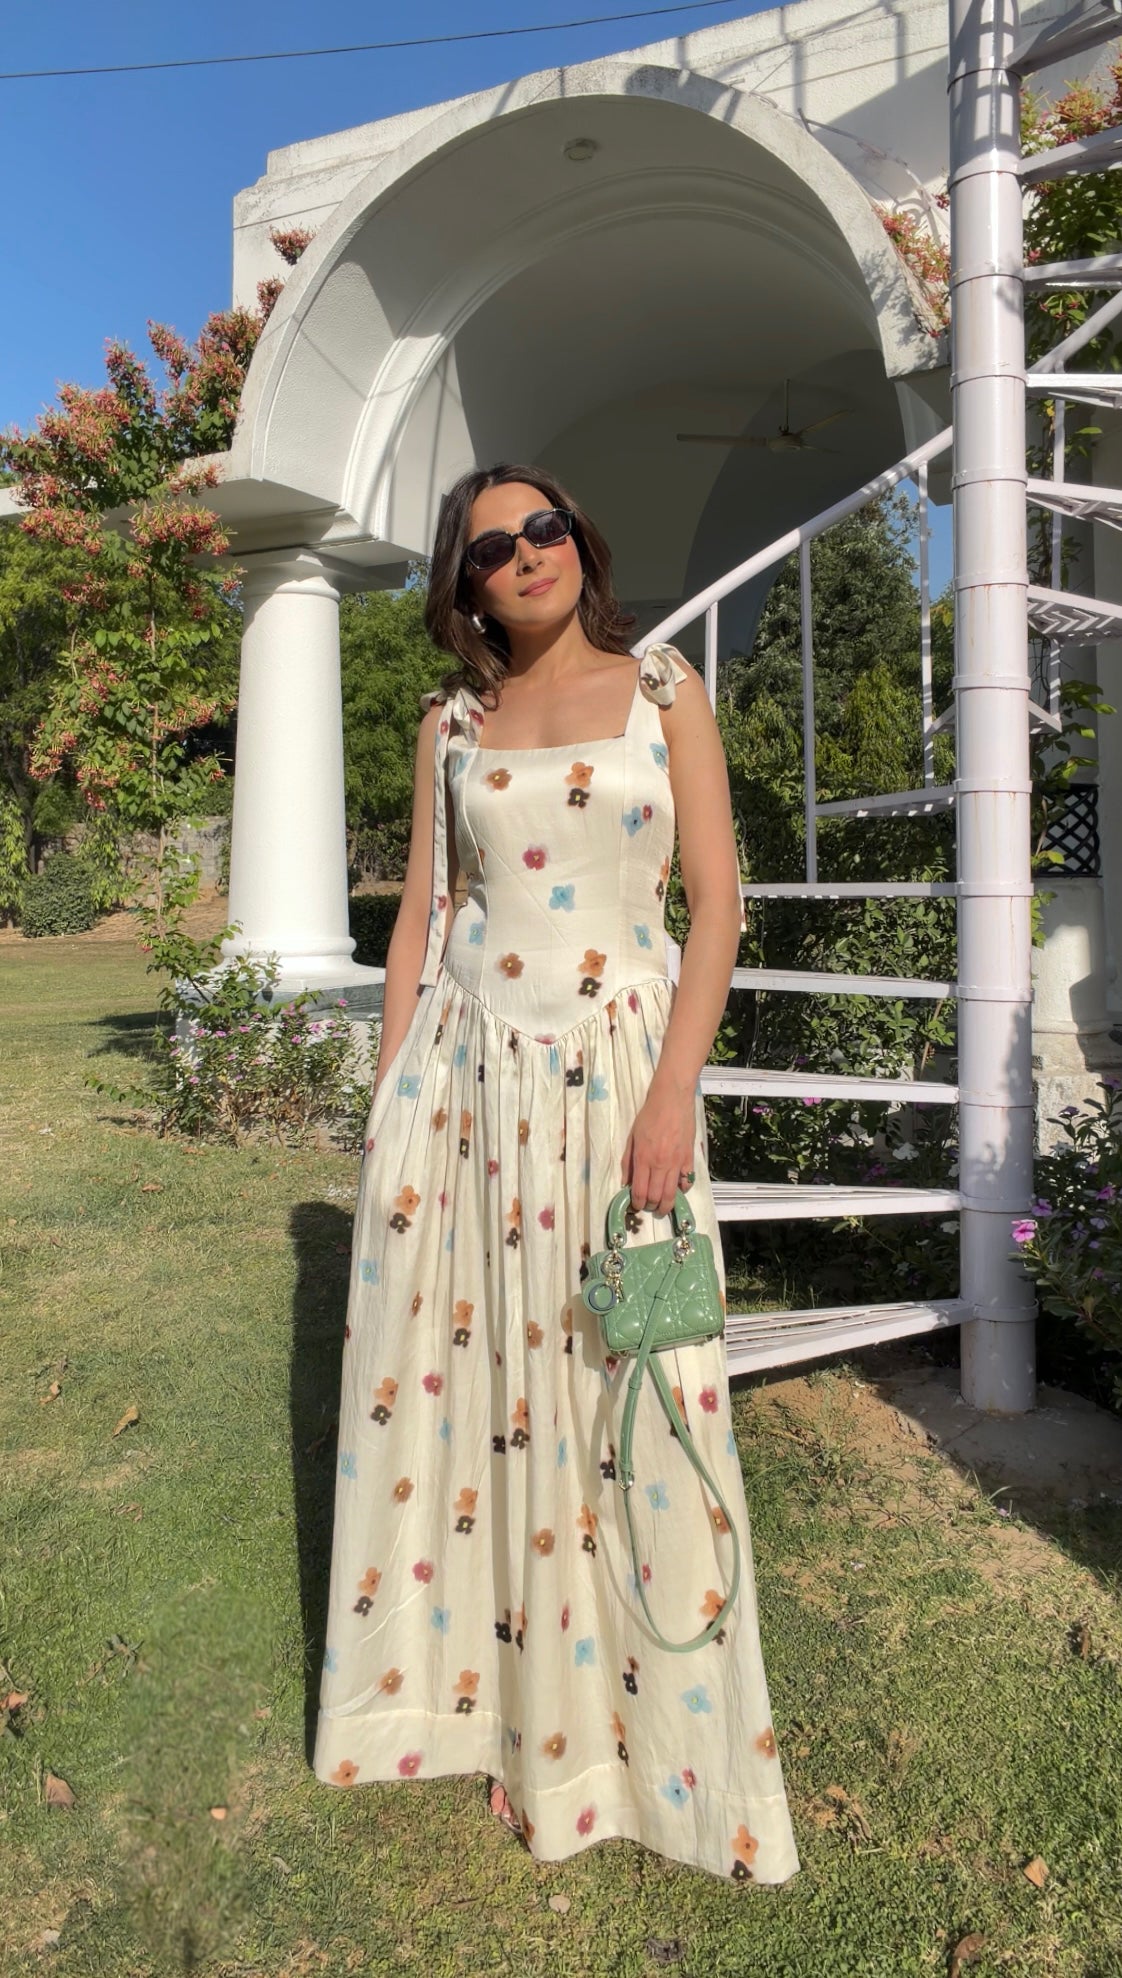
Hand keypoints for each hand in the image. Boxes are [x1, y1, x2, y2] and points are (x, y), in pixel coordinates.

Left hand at [620, 1076, 695, 1218]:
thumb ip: (628, 1161)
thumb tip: (626, 1183)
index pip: (639, 1191)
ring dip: (666, 1205)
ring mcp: (677, 1162)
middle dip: (651, 1206)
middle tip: (648, 1207)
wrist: (672, 1099)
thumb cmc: (649, 1115)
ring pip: (672, 1193)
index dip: (637, 1203)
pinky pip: (687, 1181)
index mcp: (643, 1158)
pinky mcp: (689, 1158)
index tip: (636, 1206)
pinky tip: (677, 1189)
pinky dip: (682, 1189)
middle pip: (656, 1196)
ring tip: (662, 1208)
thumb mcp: (632, 1137)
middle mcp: (660, 1164)